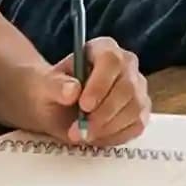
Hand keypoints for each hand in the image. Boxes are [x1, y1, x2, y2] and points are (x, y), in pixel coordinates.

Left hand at [28, 38, 151, 146]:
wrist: (57, 108)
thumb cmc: (53, 91)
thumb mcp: (44, 87)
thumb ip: (55, 86)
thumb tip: (72, 91)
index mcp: (103, 49)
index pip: (112, 61)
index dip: (101, 84)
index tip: (84, 105)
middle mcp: (127, 65)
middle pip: (127, 88)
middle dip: (102, 114)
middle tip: (78, 130)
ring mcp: (137, 88)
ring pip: (134, 109)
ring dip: (107, 128)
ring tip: (81, 134)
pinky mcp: (141, 111)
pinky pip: (136, 126)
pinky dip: (115, 136)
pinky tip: (95, 136)